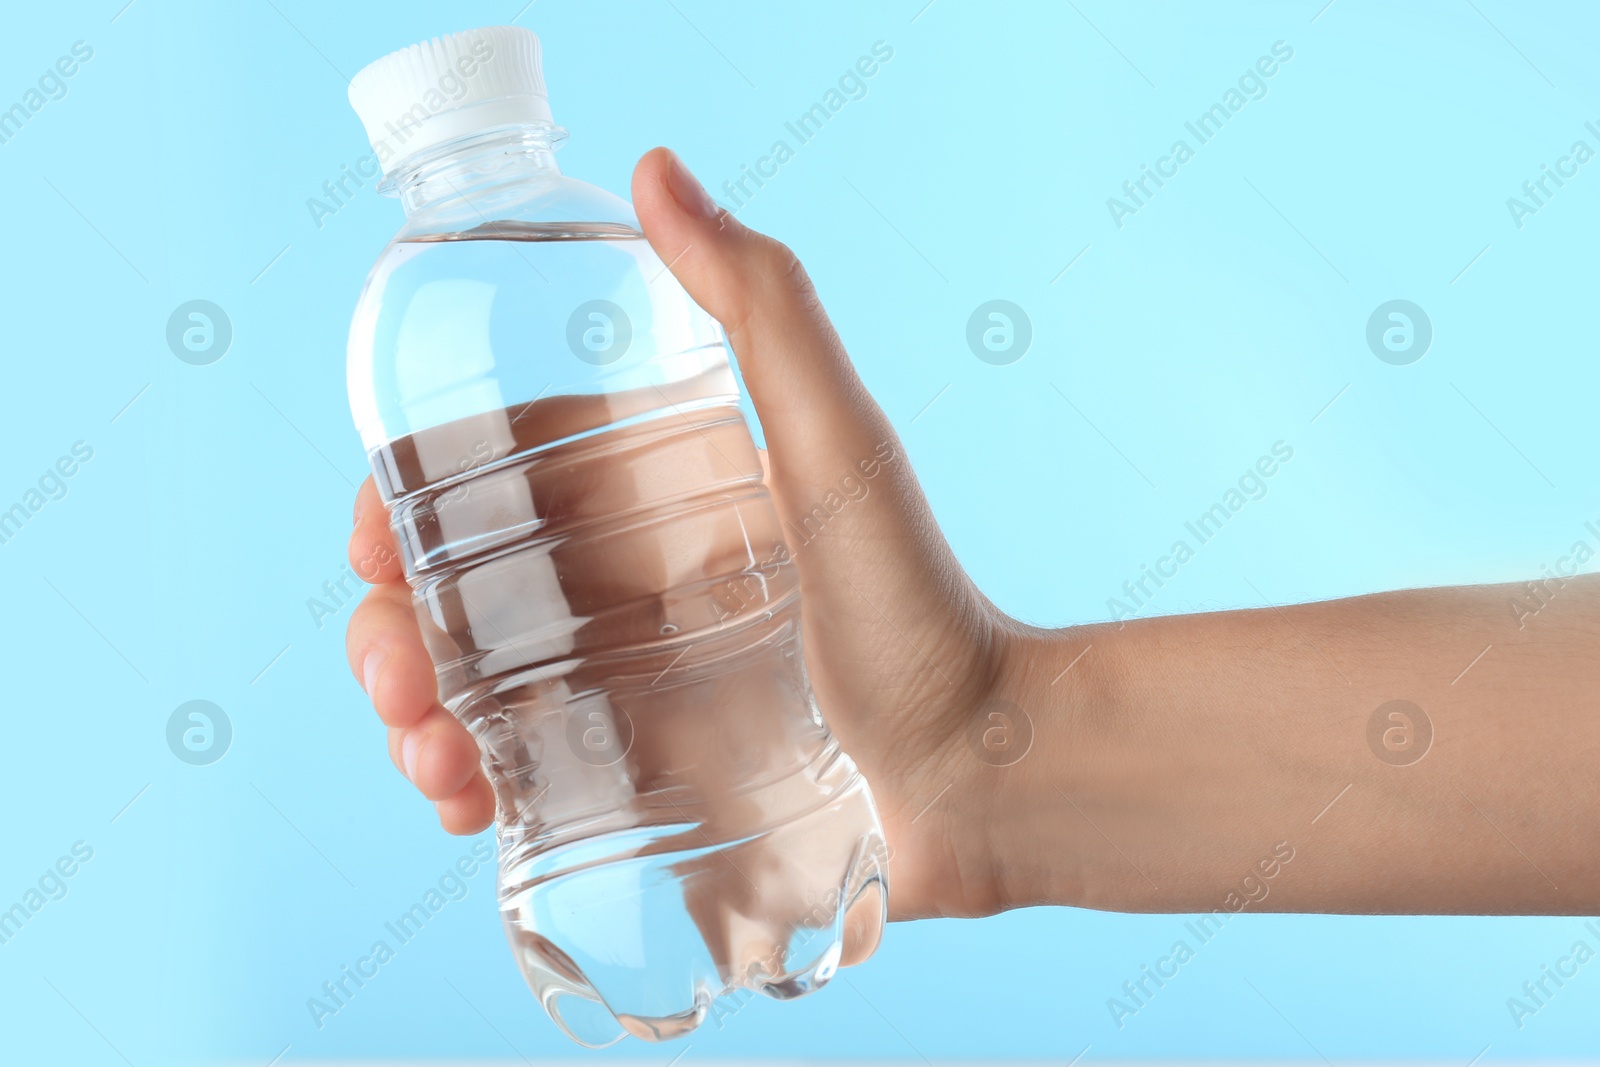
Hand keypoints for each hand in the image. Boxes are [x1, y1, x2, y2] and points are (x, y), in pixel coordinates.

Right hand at [346, 147, 1024, 926]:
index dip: (412, 504)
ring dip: (412, 714)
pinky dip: (462, 779)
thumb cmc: (922, 607)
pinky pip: (519, 770)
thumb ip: (763, 307)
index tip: (376, 546)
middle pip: (460, 595)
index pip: (495, 484)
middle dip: (393, 631)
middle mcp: (631, 591)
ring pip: (469, 687)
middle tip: (400, 682)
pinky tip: (459, 798)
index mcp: (656, 504)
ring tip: (431, 757)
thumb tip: (655, 168)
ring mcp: (631, 690)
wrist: (984, 774)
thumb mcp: (837, 445)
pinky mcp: (641, 779)